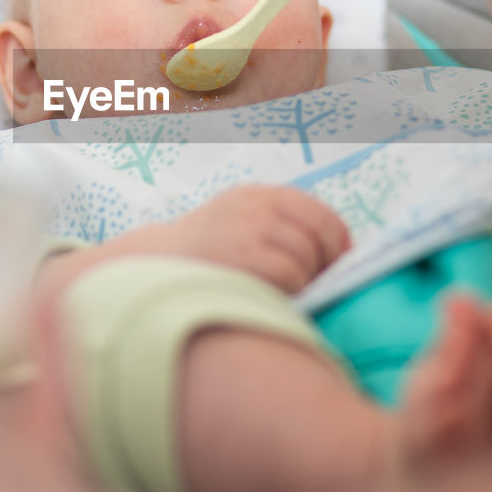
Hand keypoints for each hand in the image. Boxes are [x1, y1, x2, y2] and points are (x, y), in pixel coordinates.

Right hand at [149, 185, 351, 292]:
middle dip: (327, 261)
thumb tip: (334, 252)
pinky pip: (293, 273)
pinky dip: (294, 289)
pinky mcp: (246, 255)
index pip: (318, 212)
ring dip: (306, 279)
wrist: (152, 266)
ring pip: (307, 255)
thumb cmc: (202, 256)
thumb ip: (277, 225)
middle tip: (320, 282)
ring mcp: (251, 228)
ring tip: (288, 291)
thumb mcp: (237, 222)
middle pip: (319, 233)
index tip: (339, 262)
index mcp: (259, 195)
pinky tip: (276, 296)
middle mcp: (257, 205)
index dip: (337, 240)